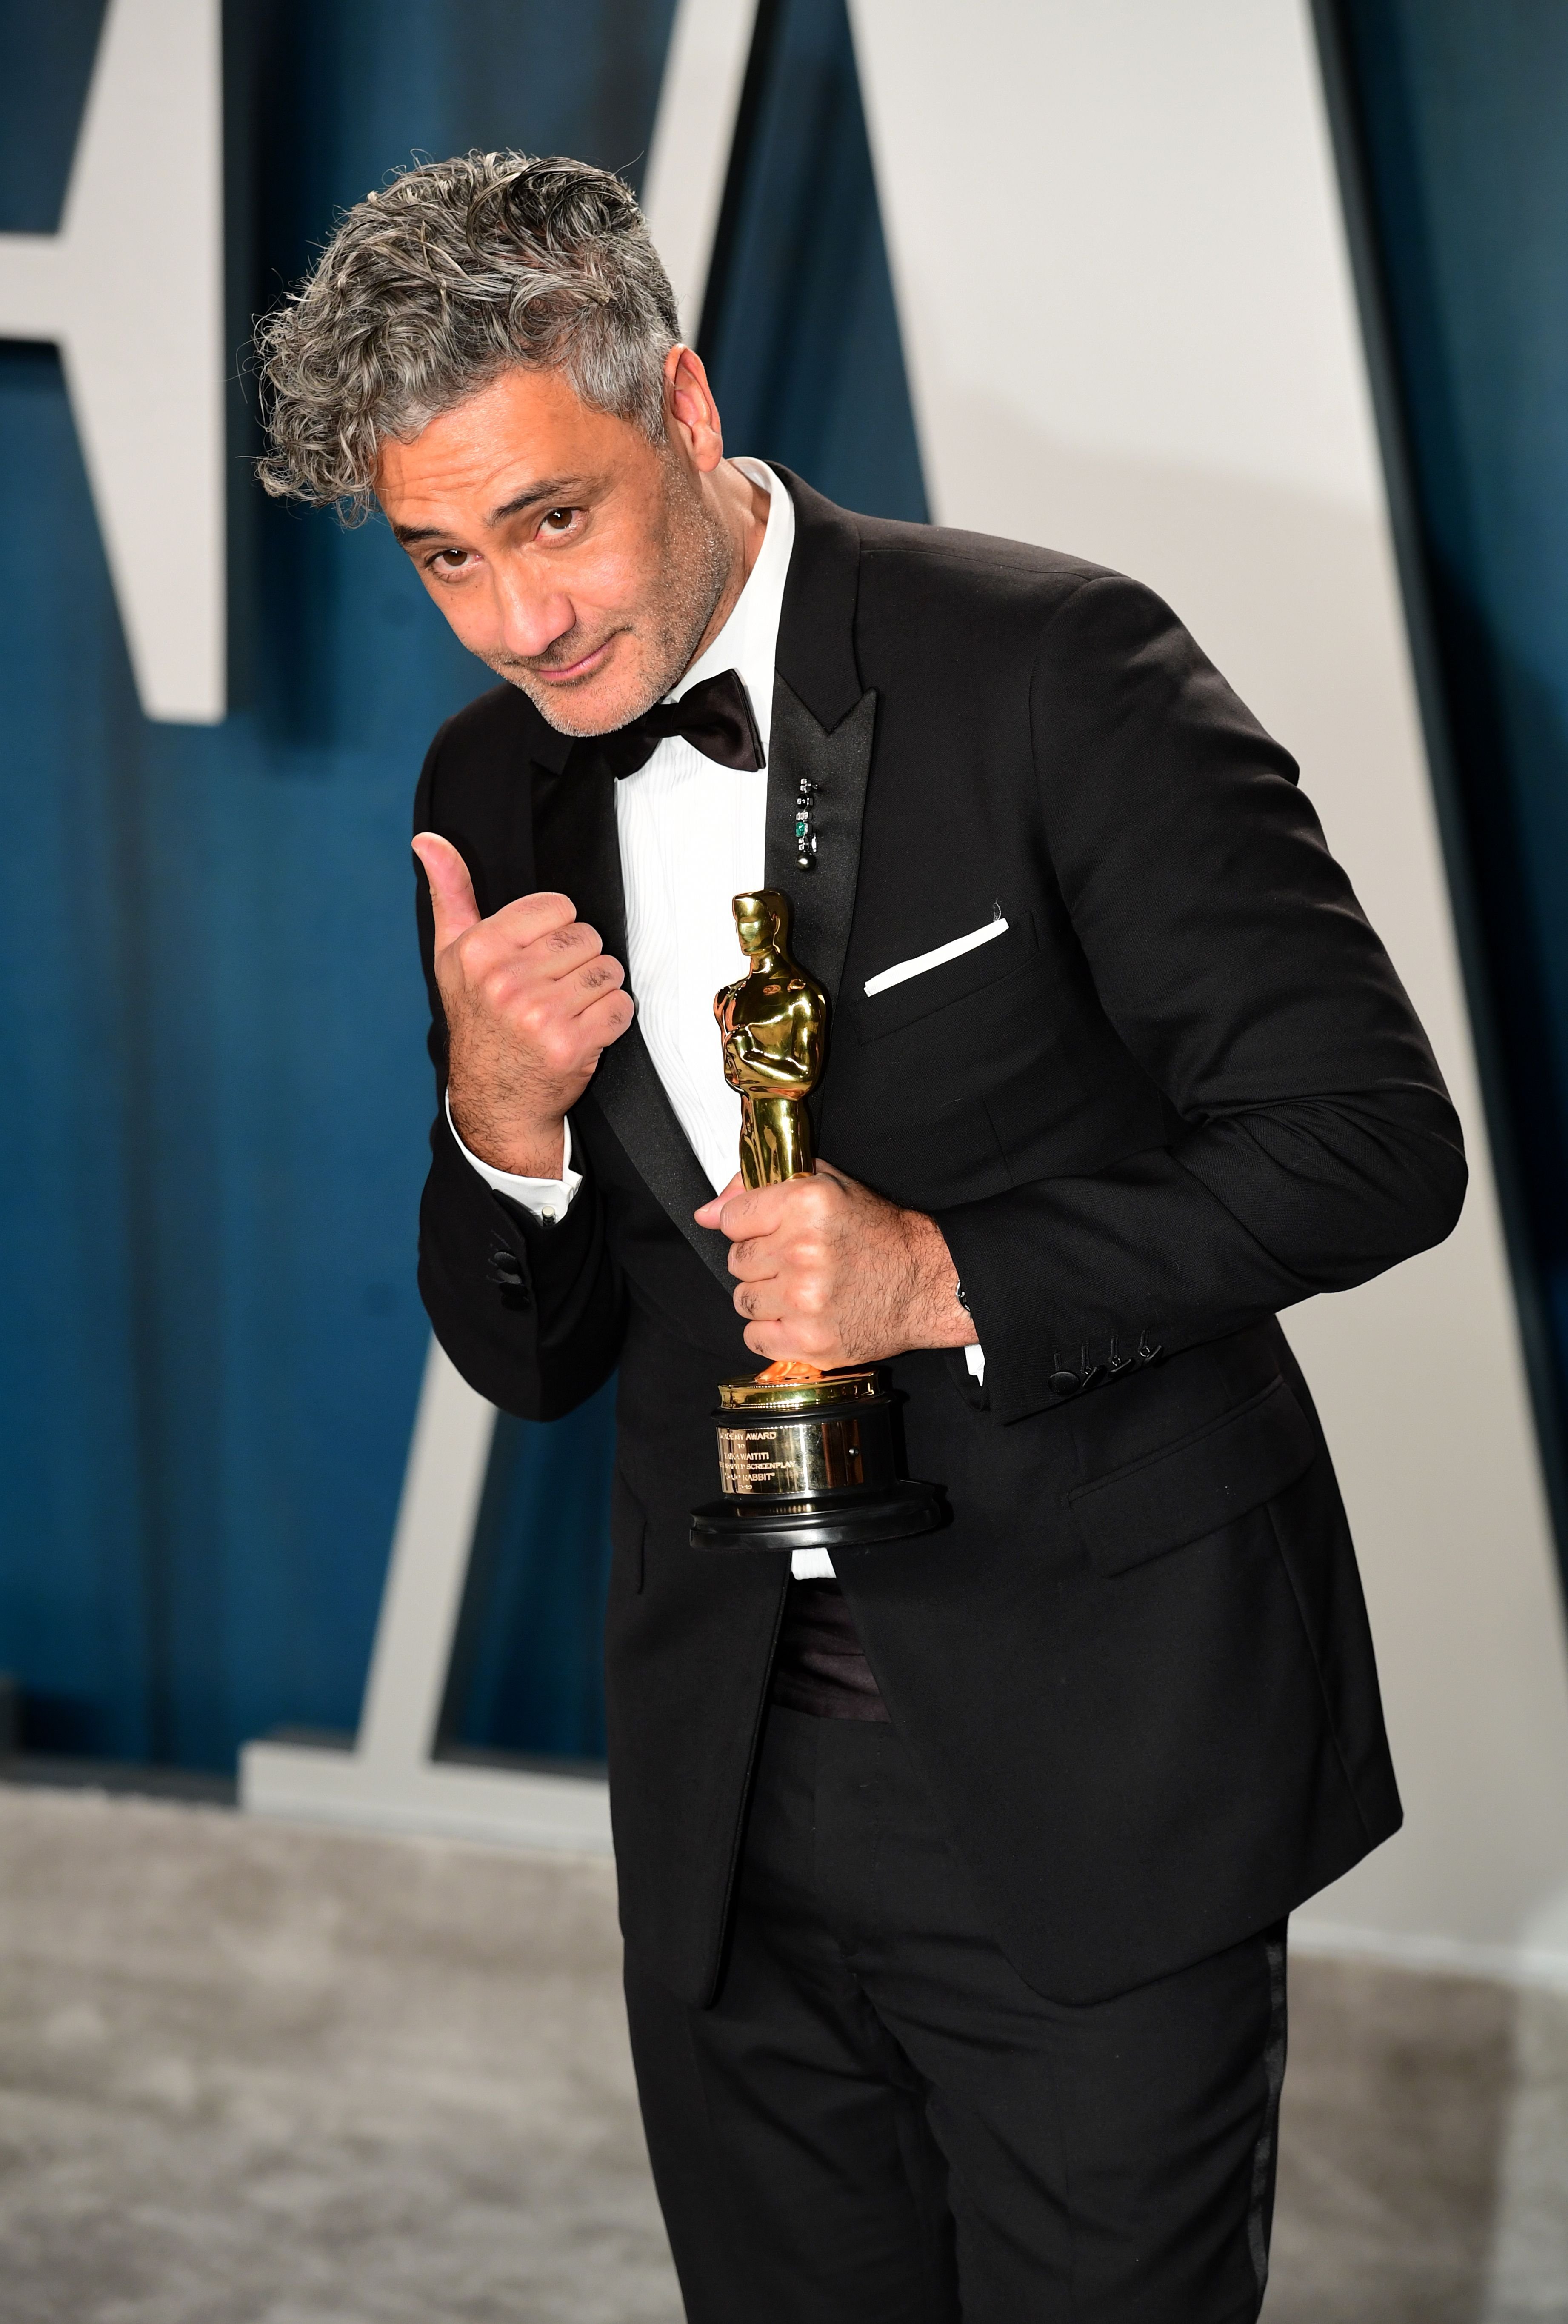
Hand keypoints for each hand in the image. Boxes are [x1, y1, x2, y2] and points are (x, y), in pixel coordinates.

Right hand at [413, 832, 633, 1175]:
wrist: (494, 1100)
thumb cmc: (478, 1021)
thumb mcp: (453, 955)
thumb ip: (450, 893)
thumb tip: (429, 841)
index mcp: (478, 950)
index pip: (557, 906)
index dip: (556, 931)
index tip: (537, 959)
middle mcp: (505, 981)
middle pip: (587, 937)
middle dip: (578, 962)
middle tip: (553, 991)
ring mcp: (539, 1014)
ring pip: (609, 970)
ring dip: (598, 991)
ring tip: (568, 1010)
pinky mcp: (571, 1044)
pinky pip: (621, 1006)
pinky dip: (612, 1019)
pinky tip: (584, 1031)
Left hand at [694, 1161, 975, 1367]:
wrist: (924, 1283)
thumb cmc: (876, 1235)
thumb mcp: (825, 1187)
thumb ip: (760, 1187)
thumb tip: (707, 1212)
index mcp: (805, 1203)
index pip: (731, 1218)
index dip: (749, 1225)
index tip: (771, 1231)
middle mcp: (802, 1250)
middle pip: (736, 1260)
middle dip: (760, 1261)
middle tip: (795, 1261)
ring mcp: (804, 1300)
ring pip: (742, 1299)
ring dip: (765, 1296)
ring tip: (800, 1289)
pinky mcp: (809, 1341)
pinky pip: (754, 1337)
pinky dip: (771, 1331)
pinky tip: (799, 1316)